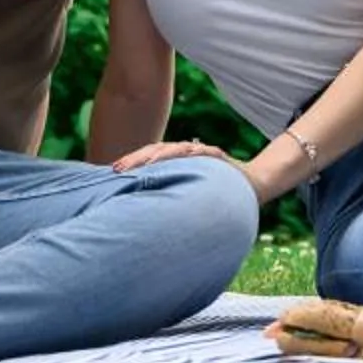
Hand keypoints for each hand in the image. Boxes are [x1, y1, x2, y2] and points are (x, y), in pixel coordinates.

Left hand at [112, 138, 258, 190]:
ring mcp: (201, 154)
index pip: (148, 158)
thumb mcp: (184, 195)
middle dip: (138, 159)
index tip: (113, 172)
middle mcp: (185, 155)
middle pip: (157, 151)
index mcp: (174, 164)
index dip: (132, 163)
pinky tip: (188, 154)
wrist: (249, 185)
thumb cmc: (212, 195)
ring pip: (177, 150)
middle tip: (119, 169)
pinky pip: (205, 152)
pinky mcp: (218, 157)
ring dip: (161, 155)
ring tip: (146, 164)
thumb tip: (135, 212)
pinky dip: (195, 153)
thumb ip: (165, 196)